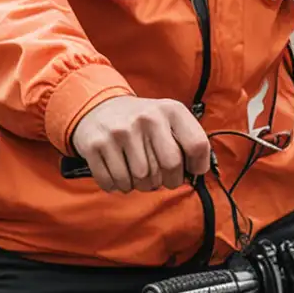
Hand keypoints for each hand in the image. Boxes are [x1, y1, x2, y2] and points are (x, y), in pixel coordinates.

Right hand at [71, 97, 211, 194]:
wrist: (99, 107)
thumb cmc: (142, 121)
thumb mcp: (168, 118)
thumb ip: (187, 140)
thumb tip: (197, 172)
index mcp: (169, 110)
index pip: (196, 145)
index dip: (197, 165)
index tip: (190, 170)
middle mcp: (146, 118)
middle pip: (170, 167)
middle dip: (168, 180)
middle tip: (160, 178)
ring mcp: (119, 131)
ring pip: (141, 179)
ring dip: (140, 184)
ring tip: (137, 173)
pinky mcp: (96, 145)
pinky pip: (114, 183)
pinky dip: (118, 185)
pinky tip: (119, 172)